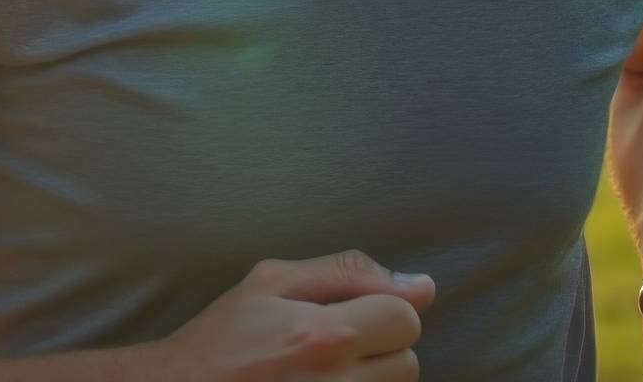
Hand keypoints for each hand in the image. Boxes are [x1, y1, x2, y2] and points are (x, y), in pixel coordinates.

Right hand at [152, 251, 431, 379]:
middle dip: (381, 348)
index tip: (357, 314)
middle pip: (408, 363)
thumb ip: (347, 272)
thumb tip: (420, 284)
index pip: (405, 318)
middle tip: (336, 346)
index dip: (385, 310)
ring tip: (325, 371)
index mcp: (323, 335)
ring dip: (371, 377)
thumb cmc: (222, 338)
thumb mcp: (270, 282)